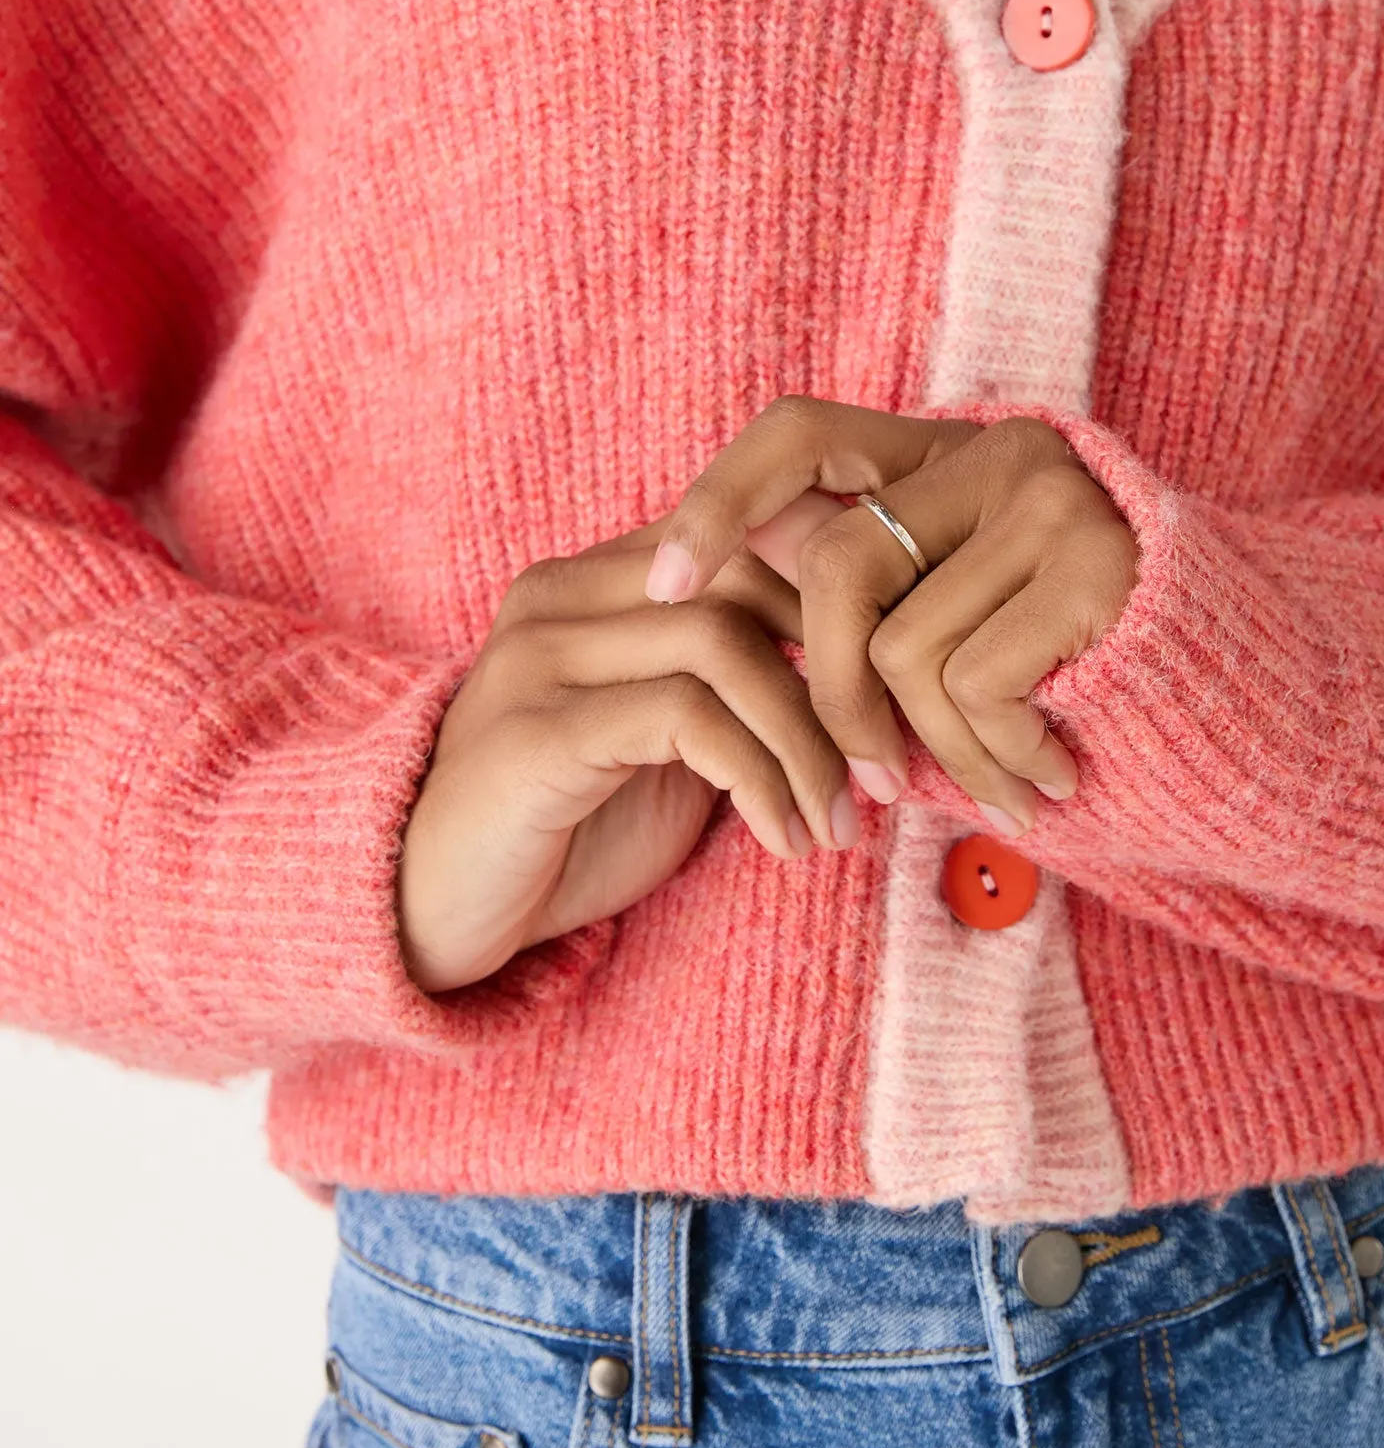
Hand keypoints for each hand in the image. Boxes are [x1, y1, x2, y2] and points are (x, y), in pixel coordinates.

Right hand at [396, 515, 859, 992]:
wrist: (426, 911)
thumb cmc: (563, 830)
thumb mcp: (667, 747)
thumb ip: (735, 691)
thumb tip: (870, 686)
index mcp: (595, 582)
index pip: (744, 537)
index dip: (836, 609)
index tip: (893, 699)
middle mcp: (561, 595)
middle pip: (746, 577)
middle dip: (840, 675)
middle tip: (887, 769)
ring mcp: (540, 655)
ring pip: (727, 645)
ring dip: (809, 743)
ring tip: (839, 821)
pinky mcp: (537, 730)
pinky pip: (687, 721)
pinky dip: (762, 780)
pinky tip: (787, 841)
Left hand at [642, 396, 1140, 835]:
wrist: (1236, 709)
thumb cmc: (1065, 681)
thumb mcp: (955, 629)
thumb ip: (865, 608)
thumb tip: (724, 615)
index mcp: (941, 457)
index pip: (799, 432)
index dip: (719, 499)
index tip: (662, 586)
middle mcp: (995, 453)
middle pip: (837, 565)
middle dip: (834, 698)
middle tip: (869, 785)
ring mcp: (1052, 500)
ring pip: (905, 649)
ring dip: (944, 757)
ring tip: (1008, 789)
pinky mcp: (1098, 565)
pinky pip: (974, 687)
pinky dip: (999, 761)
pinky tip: (1054, 775)